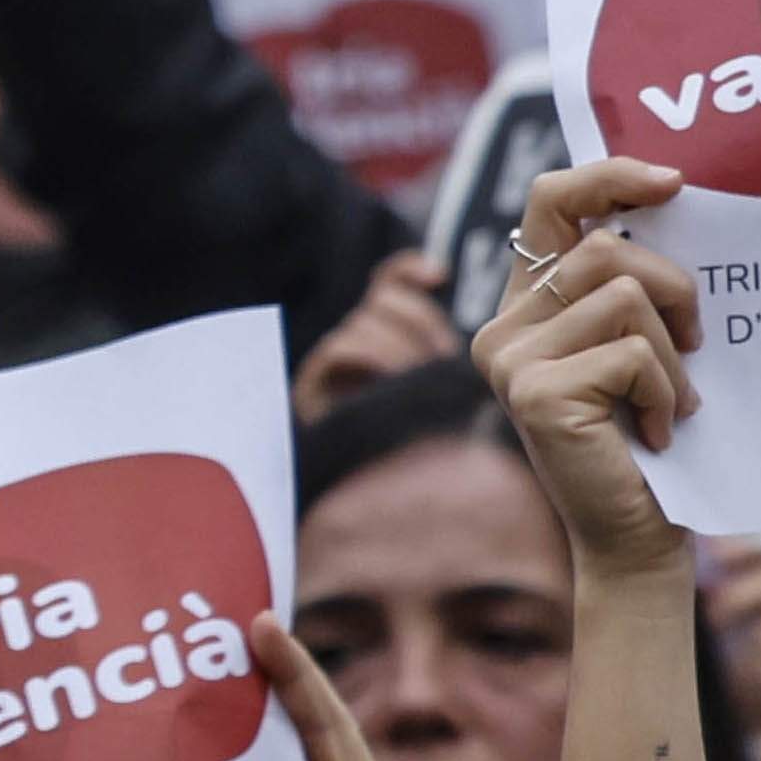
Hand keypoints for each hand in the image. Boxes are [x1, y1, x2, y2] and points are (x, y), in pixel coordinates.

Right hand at [294, 249, 459, 422]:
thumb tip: (433, 273)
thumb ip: (433, 335)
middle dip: (420, 326)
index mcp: (388, 332)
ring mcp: (333, 363)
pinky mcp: (315, 384)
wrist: (384, 490)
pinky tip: (385, 378)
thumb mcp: (445, 380)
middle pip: (383, 302)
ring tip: (420, 381)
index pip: (388, 282)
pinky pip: (340, 349)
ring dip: (400, 349)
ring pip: (366, 325)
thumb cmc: (428, 434)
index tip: (437, 277)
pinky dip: (368, 355)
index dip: (407, 270)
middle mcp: (356, 341)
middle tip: (443, 362)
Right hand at [472, 160, 701, 576]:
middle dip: (674, 291)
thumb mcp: (635, 345)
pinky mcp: (535, 393)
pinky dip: (664, 392)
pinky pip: (631, 353)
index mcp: (524, 307)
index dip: (608, 177)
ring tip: (668, 400)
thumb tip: (673, 207)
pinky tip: (653, 430)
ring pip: (623, 296)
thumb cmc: (644, 438)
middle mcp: (502, 328)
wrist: (633, 532)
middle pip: (606, 250)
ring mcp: (510, 360)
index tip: (674, 181)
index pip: (549, 203)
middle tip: (693, 345)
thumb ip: (627, 287)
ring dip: (672, 352)